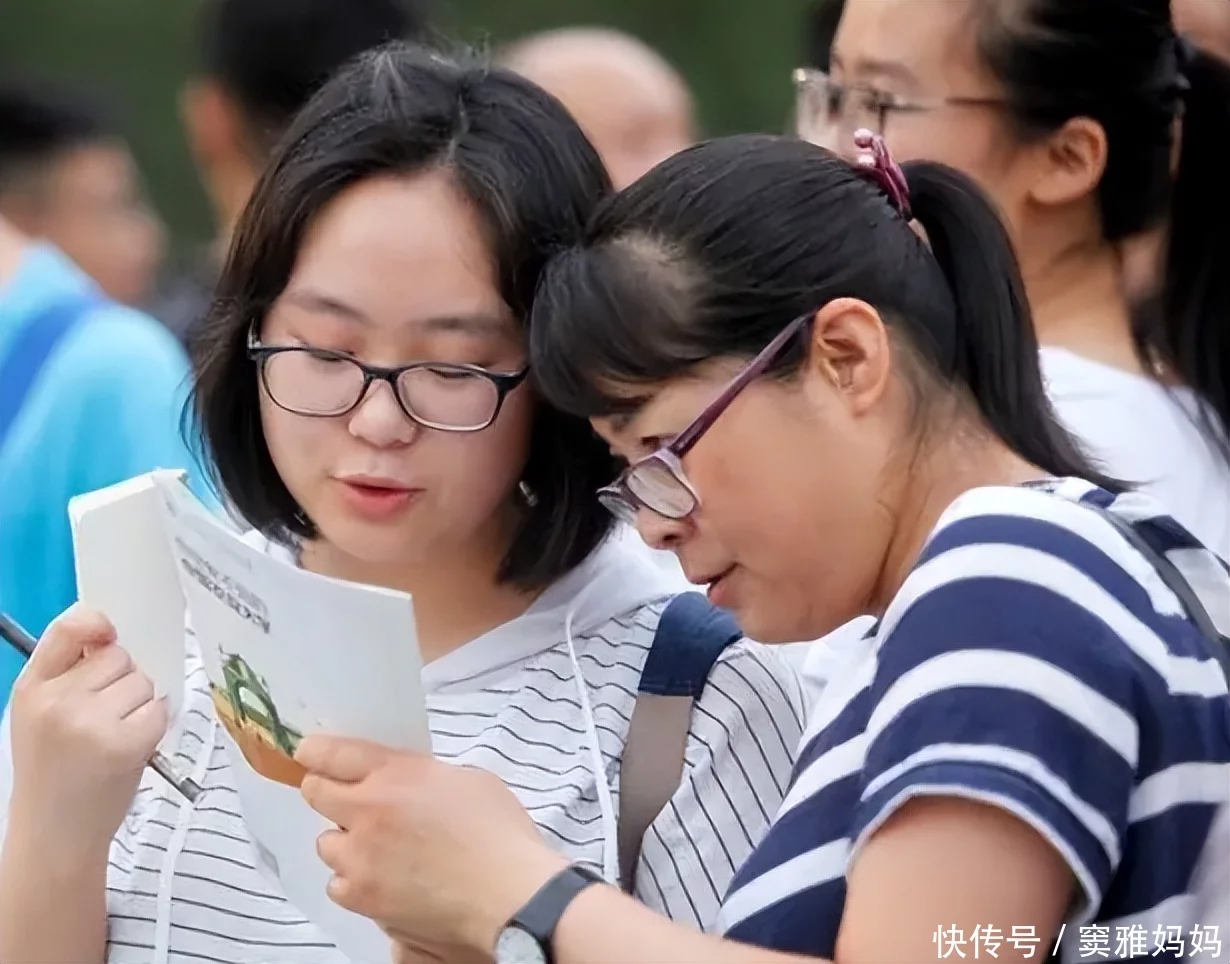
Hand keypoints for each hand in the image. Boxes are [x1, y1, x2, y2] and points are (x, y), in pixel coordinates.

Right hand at [6, 606, 168, 857]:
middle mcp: (58, 701)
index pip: (67, 629)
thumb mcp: (41, 716)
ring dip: (141, 704)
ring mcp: (92, 722)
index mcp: (32, 688)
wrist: (55, 835)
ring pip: (143, 682)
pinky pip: (160, 710)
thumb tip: (112, 634)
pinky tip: (132, 748)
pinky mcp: (125, 743)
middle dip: (122, 681)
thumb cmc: (55, 771)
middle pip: (120, 657)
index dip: (96, 623)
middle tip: (105, 718)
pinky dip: (154, 726)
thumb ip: (69, 674)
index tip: (108, 632)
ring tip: (115, 736)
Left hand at [297, 737, 569, 956]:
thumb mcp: (466, 779)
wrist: (510, 895)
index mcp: (396, 774)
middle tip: (349, 802)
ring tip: (377, 850)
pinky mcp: (364, 897)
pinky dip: (354, 881)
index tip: (308, 752)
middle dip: (327, 793)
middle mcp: (368, 811)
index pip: (333, 754)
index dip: (315, 751)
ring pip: (326, 843)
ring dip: (345, 842)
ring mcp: (361, 858)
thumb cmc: (500, 834)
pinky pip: (339, 884)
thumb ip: (422, 776)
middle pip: (315, 793)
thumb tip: (405, 784)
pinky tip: (382, 881)